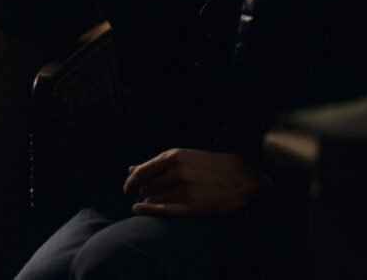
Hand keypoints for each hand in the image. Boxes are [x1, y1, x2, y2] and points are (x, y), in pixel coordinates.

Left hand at [122, 148, 261, 216]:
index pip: (142, 172)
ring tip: (150, 202)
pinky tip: (138, 210)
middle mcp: (178, 172)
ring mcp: (186, 189)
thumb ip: (155, 164)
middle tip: (142, 197)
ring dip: (147, 202)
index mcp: (174, 157)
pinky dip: (148, 210)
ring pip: (153, 199)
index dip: (131, 182)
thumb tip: (130, 170)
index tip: (127, 188)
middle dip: (141, 193)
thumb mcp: (181, 157)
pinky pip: (164, 210)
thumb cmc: (206, 165)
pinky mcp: (193, 206)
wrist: (239, 176)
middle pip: (146, 187)